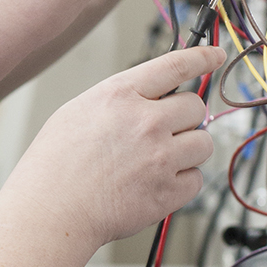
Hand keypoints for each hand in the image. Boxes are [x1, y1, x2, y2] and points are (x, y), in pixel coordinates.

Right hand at [17, 45, 225, 250]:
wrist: (51, 210)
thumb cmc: (54, 165)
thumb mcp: (77, 111)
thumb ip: (119, 101)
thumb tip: (147, 100)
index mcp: (120, 95)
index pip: (175, 65)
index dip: (201, 57)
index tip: (214, 55)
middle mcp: (146, 122)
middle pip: (196, 107)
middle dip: (185, 118)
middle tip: (165, 131)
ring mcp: (160, 158)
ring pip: (203, 144)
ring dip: (188, 150)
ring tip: (158, 161)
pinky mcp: (167, 192)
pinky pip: (196, 180)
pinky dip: (182, 183)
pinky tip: (156, 184)